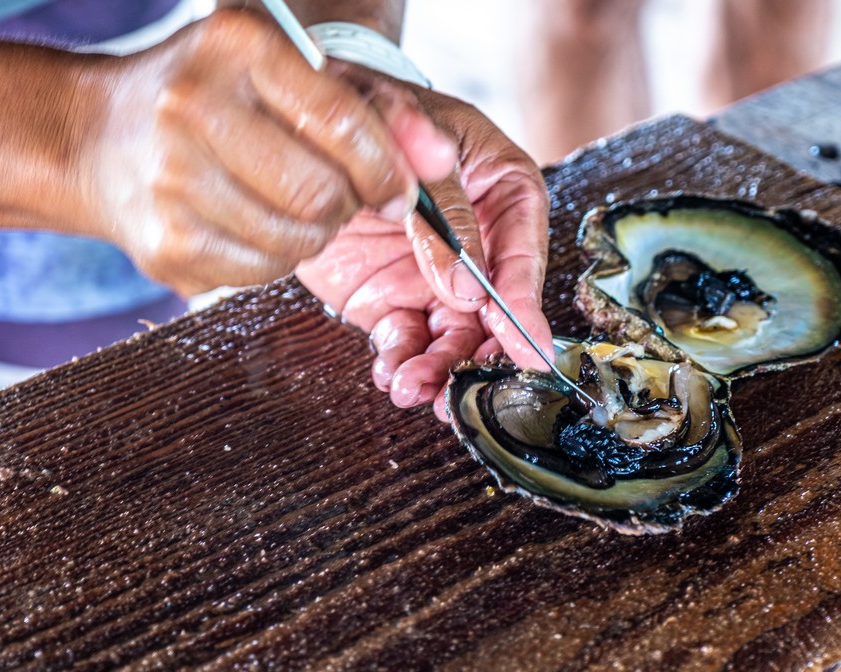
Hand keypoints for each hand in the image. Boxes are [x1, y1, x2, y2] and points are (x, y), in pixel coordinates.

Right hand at [82, 9, 455, 295]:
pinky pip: (261, 274)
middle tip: (335, 194)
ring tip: (289, 206)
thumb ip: (374, 107)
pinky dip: (274, 258)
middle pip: (322, 195)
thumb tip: (440, 160)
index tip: (398, 189)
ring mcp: (170, 182)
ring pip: (296, 242)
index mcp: (234, 46)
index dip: (387, 168)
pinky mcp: (164, 247)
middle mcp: (191, 107)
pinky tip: (253, 225)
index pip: (343, 121)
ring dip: (313, 235)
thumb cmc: (209, 96)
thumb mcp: (284, 72)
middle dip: (346, 205)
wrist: (96, 138)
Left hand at [296, 77, 552, 420]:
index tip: (526, 349)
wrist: (314, 126)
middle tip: (458, 389)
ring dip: (437, 370)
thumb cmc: (379, 113)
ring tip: (412, 388)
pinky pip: (402, 341)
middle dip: (476, 355)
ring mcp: (433, 277)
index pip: (522, 255)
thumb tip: (465, 289)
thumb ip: (443, 211)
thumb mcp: (417, 142)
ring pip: (449, 337)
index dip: (521, 304)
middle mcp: (477, 245)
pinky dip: (397, 363)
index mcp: (504, 193)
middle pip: (490, 311)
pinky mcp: (390, 300)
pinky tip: (390, 376)